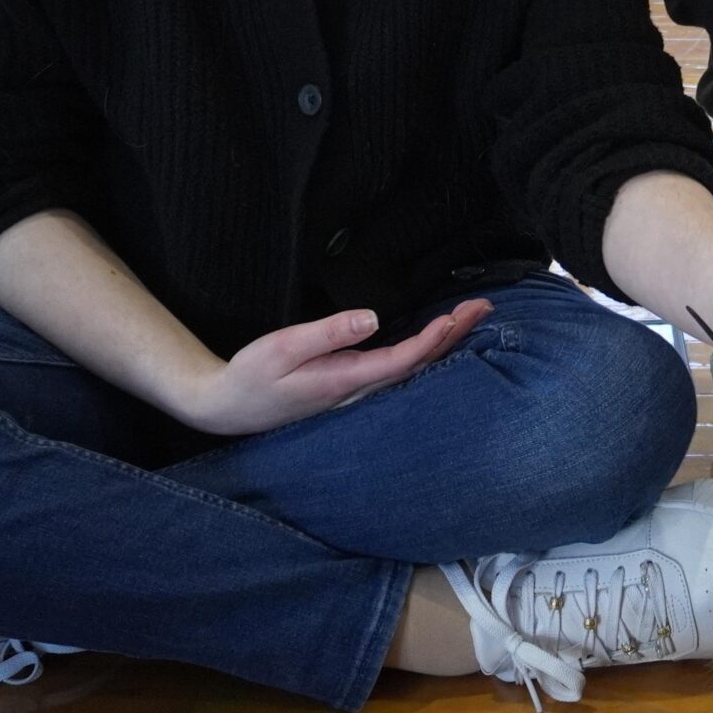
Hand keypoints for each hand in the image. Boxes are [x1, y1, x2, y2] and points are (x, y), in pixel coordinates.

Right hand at [170, 298, 493, 436]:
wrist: (229, 407)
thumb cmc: (252, 376)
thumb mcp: (282, 347)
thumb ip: (328, 333)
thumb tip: (371, 318)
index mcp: (345, 380)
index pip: (402, 360)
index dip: (432, 340)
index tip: (456, 316)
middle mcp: (359, 390)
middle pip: (418, 365)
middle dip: (453, 335)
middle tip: (484, 305)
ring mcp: (356, 391)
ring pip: (412, 368)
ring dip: (444, 341)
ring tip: (470, 315)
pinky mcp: (350, 387)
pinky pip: (399, 369)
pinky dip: (424, 349)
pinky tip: (436, 337)